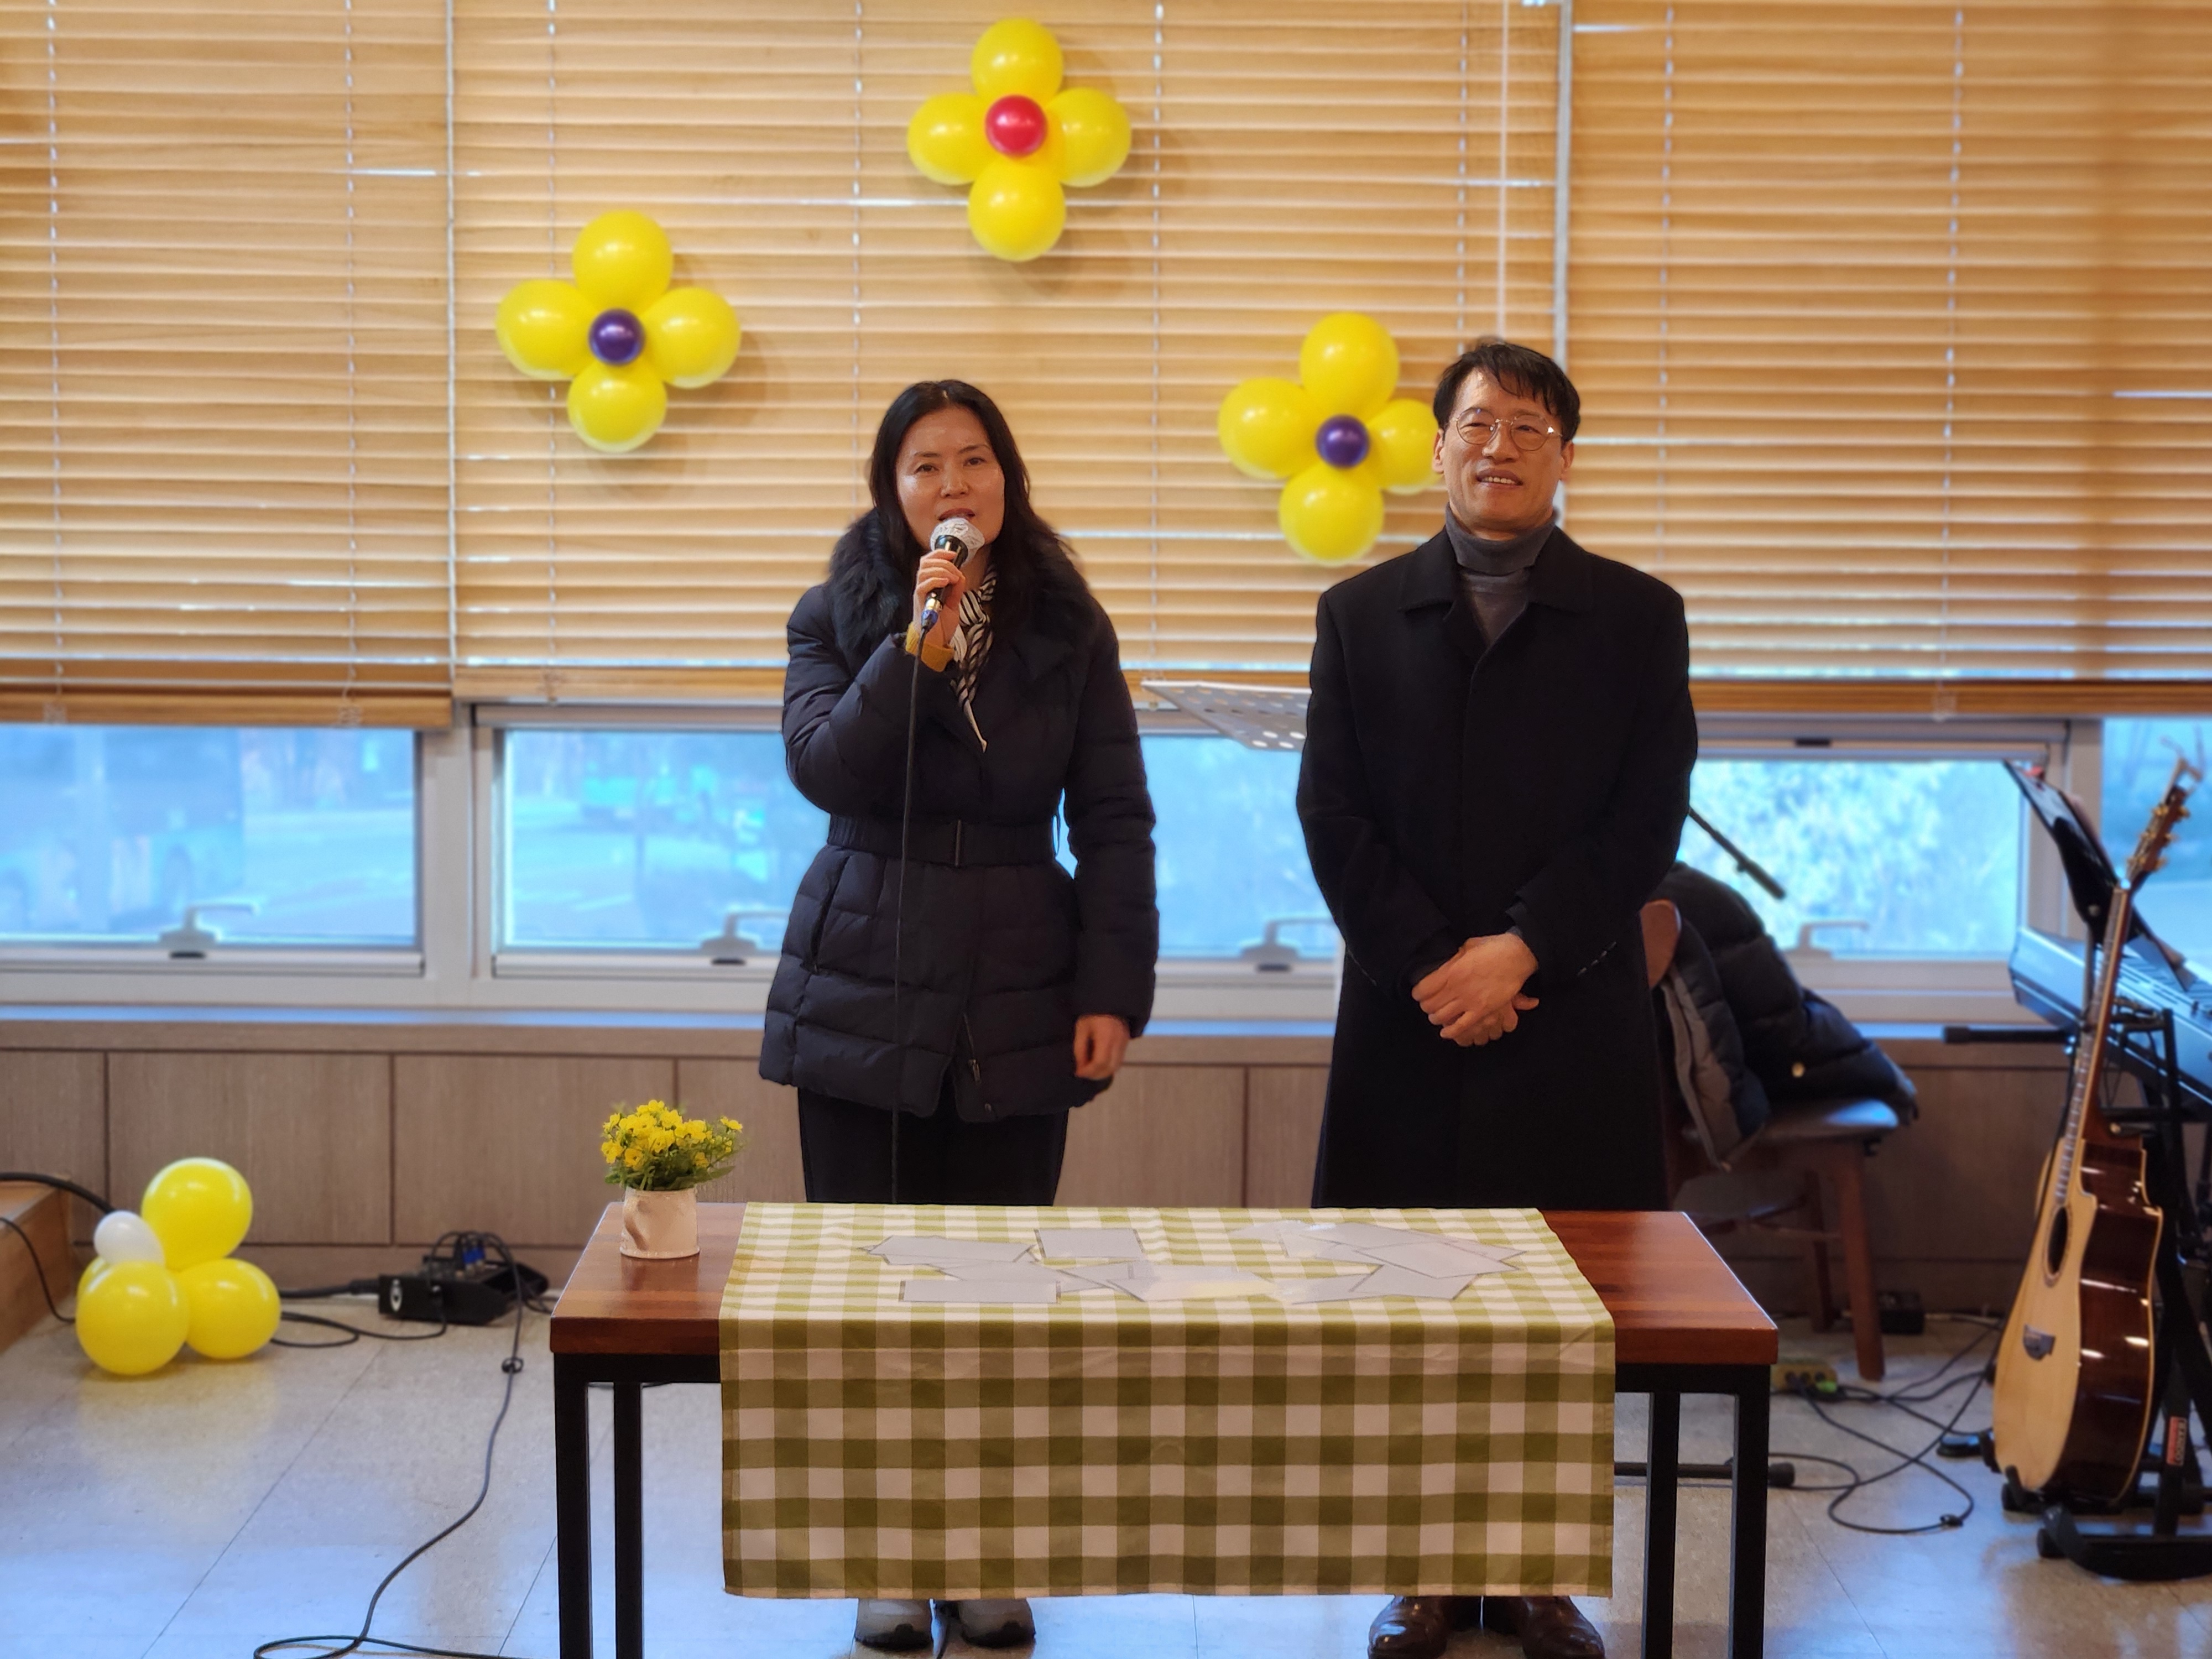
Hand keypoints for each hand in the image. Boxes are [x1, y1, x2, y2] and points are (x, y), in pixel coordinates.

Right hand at [913, 549, 969, 651]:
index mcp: (929, 584)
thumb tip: (961, 576)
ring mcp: (920, 594)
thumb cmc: (941, 624)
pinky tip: (946, 582)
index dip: (939, 553)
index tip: (953, 554)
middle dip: (943, 561)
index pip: (928, 561)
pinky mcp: (920, 603)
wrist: (935, 642)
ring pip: (923, 572)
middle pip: (925, 563)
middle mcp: (922, 586)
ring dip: (941, 570)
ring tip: (953, 578)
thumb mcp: (953, 603)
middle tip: (956, 570)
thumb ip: (956, 590)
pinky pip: (922, 586)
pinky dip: (935, 580)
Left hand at [1073, 1014, 1130, 1080]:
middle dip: (1096, 1075)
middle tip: (1084, 1073)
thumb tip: (1080, 1068)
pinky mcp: (1126, 1042)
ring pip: (1116, 1066)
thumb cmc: (1092, 1013)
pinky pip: (1119, 1060)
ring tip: (1090, 1070)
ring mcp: (1124, 1042)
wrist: (1108, 1000)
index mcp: (1106, 1035)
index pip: (1100, 1062)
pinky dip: (1109, 1067)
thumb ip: (1080, 1049)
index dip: (1089, 1071)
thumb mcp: (1081, 1028)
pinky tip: (1098, 1064)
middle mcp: (1118, 1041)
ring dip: (1103, 1073)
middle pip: (1110, 1068)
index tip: (1078, 1072)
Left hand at [1413, 933, 1538, 1046]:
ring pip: (1442, 1017)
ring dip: (1436, 1018)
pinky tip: (1445, 1032)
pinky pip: (1461, 1027)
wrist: (1518, 957)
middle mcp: (1457, 988)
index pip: (1423, 989)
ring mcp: (1469, 1001)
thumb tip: (1444, 965)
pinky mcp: (1482, 1011)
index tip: (1419, 993)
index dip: (1418, 993)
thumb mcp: (1467, 947)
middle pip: (1430, 1005)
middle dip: (1426, 1006)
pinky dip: (1451, 1032)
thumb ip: (1453, 959)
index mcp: (1451, 971)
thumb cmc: (1493, 948)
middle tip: (1428, 1005)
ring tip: (1437, 1016)